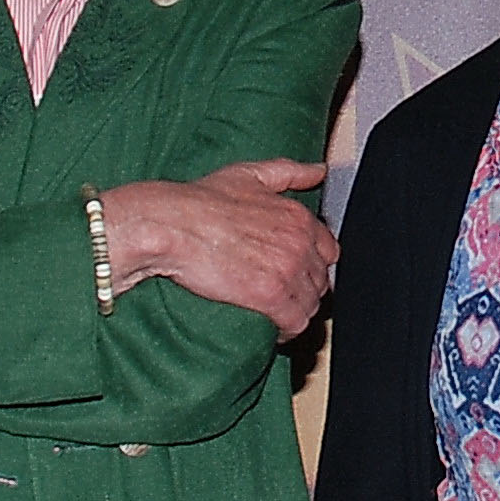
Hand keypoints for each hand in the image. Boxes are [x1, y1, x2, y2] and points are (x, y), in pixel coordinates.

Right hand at [100, 159, 337, 337]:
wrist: (171, 225)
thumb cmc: (201, 201)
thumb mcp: (249, 175)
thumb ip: (289, 172)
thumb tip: (318, 170)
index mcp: (298, 216)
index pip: (328, 252)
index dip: (312, 265)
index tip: (296, 272)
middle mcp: (301, 242)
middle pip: (320, 280)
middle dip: (304, 290)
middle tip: (282, 297)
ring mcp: (289, 270)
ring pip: (311, 304)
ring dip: (296, 312)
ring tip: (276, 315)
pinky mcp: (271, 296)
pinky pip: (295, 322)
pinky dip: (287, 329)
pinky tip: (273, 329)